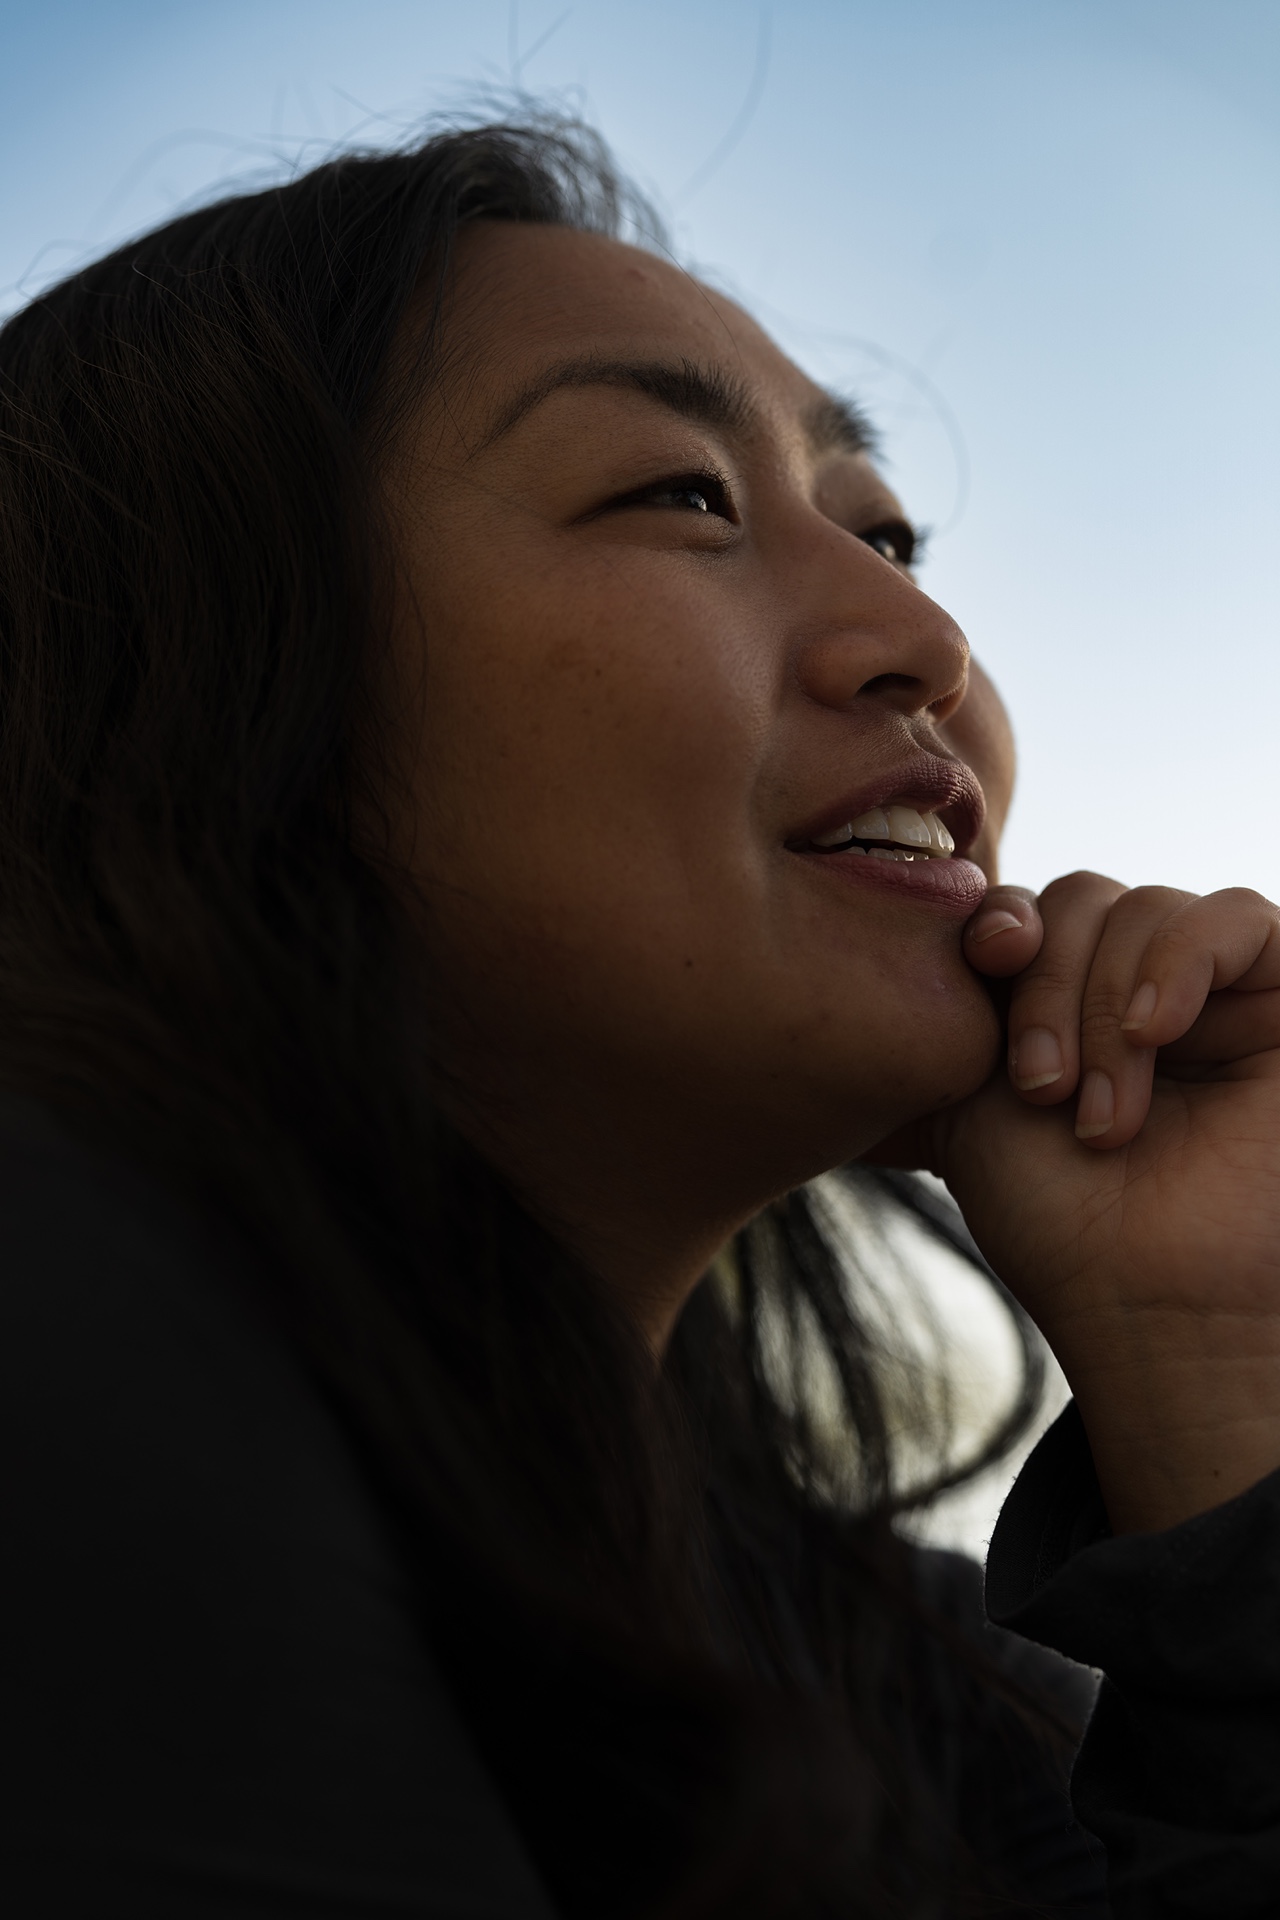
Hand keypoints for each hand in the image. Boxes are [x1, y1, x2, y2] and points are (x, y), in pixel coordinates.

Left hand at [929, 876, 1279, 1532]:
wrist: (1148, 1303)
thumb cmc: (1057, 1218)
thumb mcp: (975, 1092)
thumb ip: (976, 996)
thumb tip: (976, 908)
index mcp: (1058, 1005)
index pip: (1028, 909)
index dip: (1002, 920)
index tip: (990, 962)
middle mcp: (1134, 991)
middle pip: (1081, 899)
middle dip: (1050, 987)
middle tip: (1042, 1089)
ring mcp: (1211, 995)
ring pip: (1146, 907)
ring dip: (1105, 1004)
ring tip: (1102, 1112)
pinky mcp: (1279, 1001)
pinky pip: (1235, 916)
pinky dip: (1179, 960)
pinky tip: (1155, 1030)